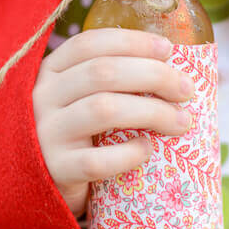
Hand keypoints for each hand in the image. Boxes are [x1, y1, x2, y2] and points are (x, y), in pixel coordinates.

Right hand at [32, 28, 193, 216]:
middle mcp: (44, 97)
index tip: (168, 49)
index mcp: (51, 71)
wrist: (41, 186)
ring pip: (103, 109)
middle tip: (186, 89)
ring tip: (182, 121)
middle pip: (103, 72)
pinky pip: (96, 161)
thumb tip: (176, 69)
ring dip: (152, 111)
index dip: (132, 41)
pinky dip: (128, 153)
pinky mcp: (56, 170)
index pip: (89, 43)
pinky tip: (148, 149)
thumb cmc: (77, 133)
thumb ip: (109, 80)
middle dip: (154, 75)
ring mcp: (46, 134)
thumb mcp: (80, 97)